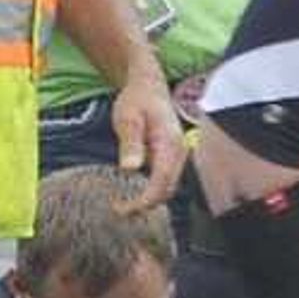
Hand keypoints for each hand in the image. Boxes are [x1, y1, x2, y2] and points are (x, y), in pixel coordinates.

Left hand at [107, 67, 189, 212]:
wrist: (149, 86)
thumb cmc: (137, 100)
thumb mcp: (127, 118)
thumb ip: (131, 142)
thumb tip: (130, 168)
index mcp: (170, 144)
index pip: (162, 182)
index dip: (145, 200)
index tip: (124, 209)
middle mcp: (179, 153)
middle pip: (168, 190)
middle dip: (146, 205)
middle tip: (119, 210)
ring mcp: (177, 156)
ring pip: (168, 187)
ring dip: (149, 200)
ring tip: (124, 205)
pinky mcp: (171, 158)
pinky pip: (165, 180)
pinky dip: (151, 190)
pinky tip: (134, 192)